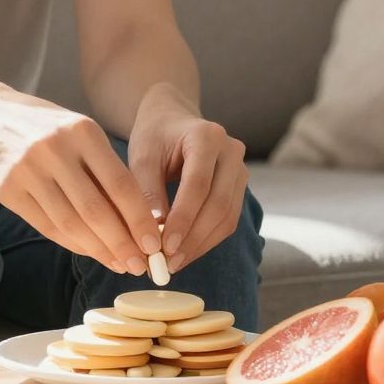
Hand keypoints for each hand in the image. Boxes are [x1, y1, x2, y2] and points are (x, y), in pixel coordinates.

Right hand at [0, 86, 163, 275]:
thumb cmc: (45, 127)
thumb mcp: (79, 133)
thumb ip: (104, 169)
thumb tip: (137, 220)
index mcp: (82, 131)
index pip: (120, 184)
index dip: (140, 220)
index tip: (154, 245)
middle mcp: (55, 149)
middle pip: (96, 210)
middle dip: (122, 243)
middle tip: (139, 265)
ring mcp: (28, 170)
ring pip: (71, 223)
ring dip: (98, 250)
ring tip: (118, 263)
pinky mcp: (8, 190)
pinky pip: (47, 226)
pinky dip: (72, 243)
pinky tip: (90, 251)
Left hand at [125, 85, 249, 274]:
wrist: (172, 121)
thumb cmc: (154, 137)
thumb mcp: (142, 157)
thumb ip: (147, 193)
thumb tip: (153, 237)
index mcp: (207, 136)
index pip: (198, 184)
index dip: (183, 219)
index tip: (164, 247)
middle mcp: (231, 151)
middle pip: (219, 204)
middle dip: (193, 238)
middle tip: (167, 262)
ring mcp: (240, 169)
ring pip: (227, 217)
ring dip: (200, 245)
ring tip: (173, 263)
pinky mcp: (239, 187)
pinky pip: (228, 220)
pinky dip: (206, 240)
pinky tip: (185, 253)